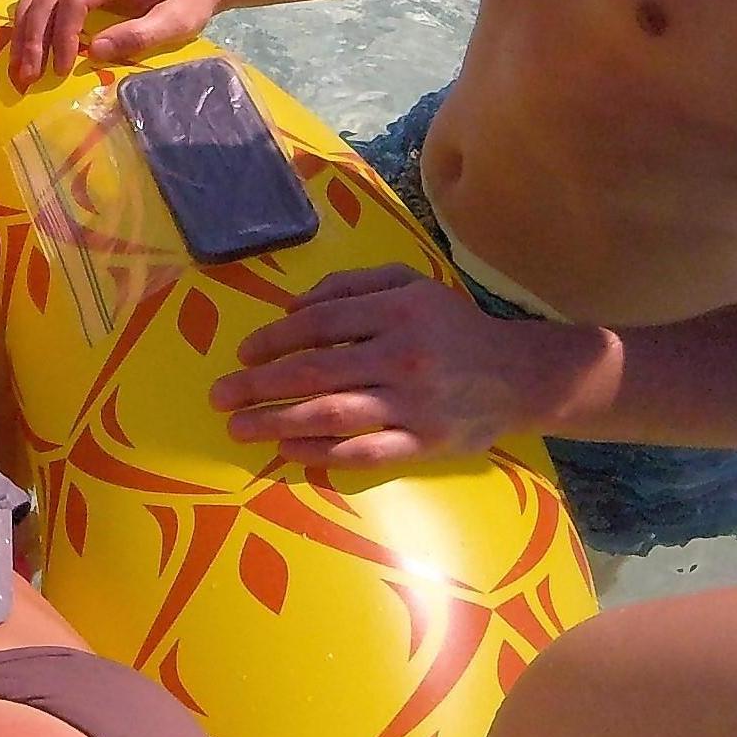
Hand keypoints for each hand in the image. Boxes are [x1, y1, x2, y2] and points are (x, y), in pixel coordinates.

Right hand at [8, 0, 224, 87]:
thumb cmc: (189, 0)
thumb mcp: (179, 22)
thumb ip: (140, 35)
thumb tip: (95, 51)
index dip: (63, 33)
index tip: (62, 69)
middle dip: (33, 34)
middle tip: (28, 75)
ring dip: (24, 26)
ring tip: (21, 65)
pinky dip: (28, 15)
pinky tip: (26, 43)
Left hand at [207, 265, 580, 466]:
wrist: (516, 375)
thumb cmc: (451, 325)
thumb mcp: (408, 284)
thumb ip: (350, 287)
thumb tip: (293, 308)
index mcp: (395, 310)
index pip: (319, 324)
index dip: (274, 339)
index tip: (243, 353)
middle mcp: (400, 355)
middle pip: (316, 371)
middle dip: (259, 385)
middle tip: (219, 396)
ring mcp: (411, 404)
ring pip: (332, 414)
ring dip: (277, 421)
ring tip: (239, 427)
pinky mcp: (422, 444)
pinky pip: (363, 452)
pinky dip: (321, 452)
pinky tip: (287, 450)